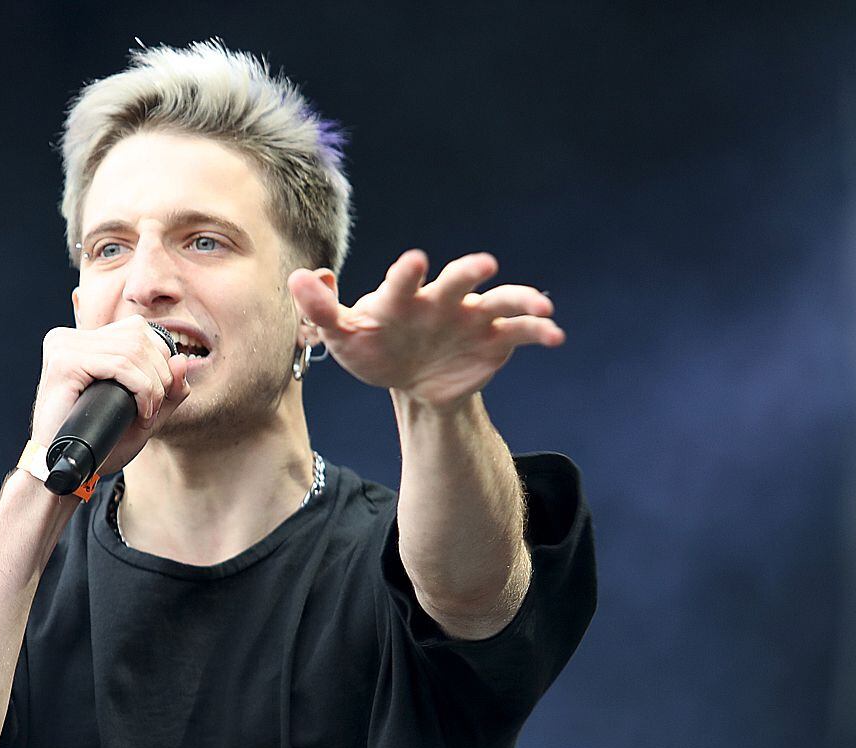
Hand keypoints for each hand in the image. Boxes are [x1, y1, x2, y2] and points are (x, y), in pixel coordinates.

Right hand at [30, 317, 193, 476]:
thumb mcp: (143, 414)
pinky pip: (120, 365)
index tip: (159, 397)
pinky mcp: (64, 363)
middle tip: (154, 411)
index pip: (137, 330)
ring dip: (153, 386)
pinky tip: (140, 413)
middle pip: (138, 337)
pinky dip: (141, 390)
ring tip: (147, 415)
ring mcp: (64, 347)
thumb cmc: (100, 444)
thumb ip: (168, 389)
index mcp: (82, 341)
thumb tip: (182, 359)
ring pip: (132, 350)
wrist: (67, 469)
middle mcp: (69, 337)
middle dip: (160, 375)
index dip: (160, 360)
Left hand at [288, 250, 563, 406]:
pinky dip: (540, 331)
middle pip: (458, 281)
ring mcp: (472, 316)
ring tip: (539, 305)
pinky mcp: (496, 338)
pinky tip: (556, 335)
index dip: (407, 273)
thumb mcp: (342, 336)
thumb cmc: (374, 347)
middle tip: (482, 266)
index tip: (413, 261)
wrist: (411, 377)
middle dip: (469, 273)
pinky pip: (521, 331)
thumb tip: (299, 277)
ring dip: (520, 299)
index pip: (403, 281)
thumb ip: (320, 311)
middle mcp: (442, 299)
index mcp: (403, 297)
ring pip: (500, 301)